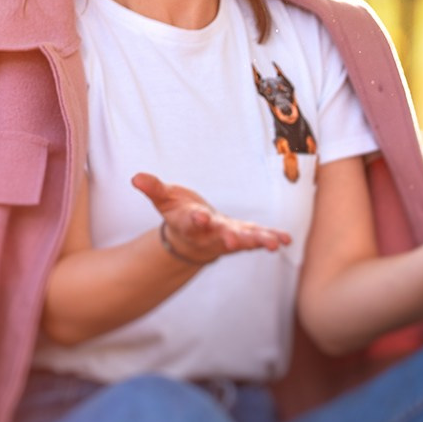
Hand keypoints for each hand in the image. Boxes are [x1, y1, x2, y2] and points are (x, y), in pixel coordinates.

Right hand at [133, 173, 291, 267]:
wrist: (192, 238)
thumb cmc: (179, 214)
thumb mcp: (165, 200)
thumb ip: (153, 189)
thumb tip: (136, 177)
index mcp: (189, 225)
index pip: (191, 223)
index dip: (195, 220)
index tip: (199, 217)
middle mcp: (210, 235)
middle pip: (220, 238)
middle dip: (229, 239)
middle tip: (236, 241)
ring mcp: (229, 237)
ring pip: (243, 242)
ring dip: (257, 242)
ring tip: (272, 244)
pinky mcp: (244, 235)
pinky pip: (259, 238)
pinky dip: (273, 238)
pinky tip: (286, 240)